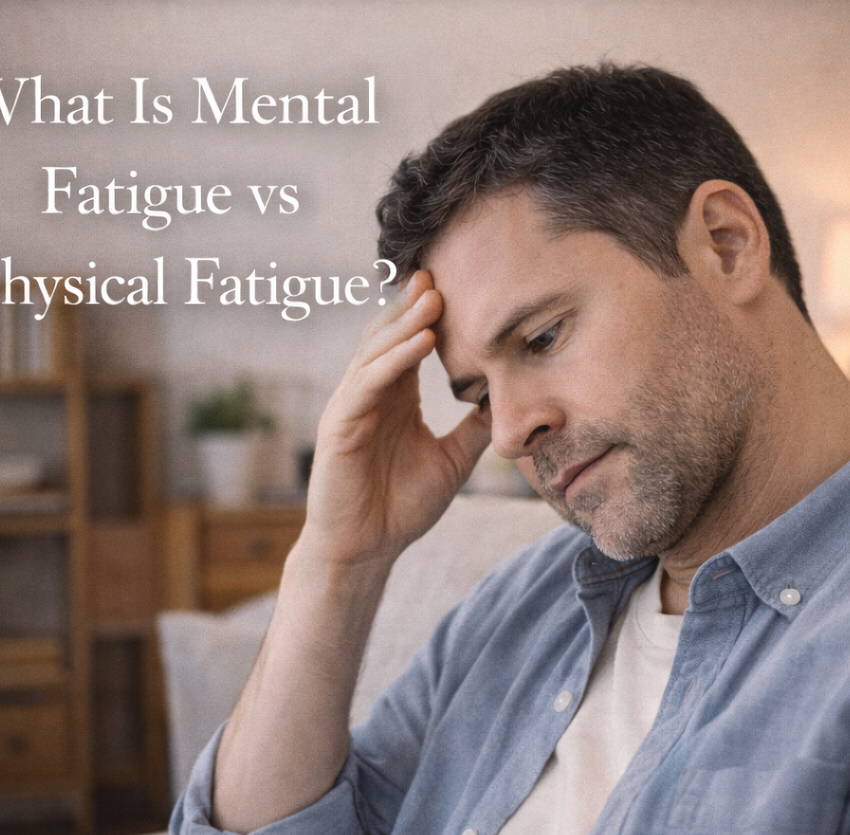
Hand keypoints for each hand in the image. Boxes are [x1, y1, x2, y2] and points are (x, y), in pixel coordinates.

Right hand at [302, 270, 491, 571]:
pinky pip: (367, 384)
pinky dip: (393, 360)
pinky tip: (420, 342)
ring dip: (405, 323)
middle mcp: (371, 394)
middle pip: (390, 336)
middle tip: (442, 270)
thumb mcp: (452, 460)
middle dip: (414, 304)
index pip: (411, 343)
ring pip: (377, 352)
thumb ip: (474, 428)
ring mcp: (352, 407)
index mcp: (395, 398)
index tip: (462, 284)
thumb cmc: (401, 507)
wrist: (367, 550)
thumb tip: (509, 401)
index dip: (431, 315)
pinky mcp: (340, 426)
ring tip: (434, 296)